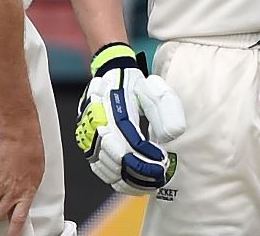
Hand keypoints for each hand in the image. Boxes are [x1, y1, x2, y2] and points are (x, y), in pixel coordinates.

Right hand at [0, 132, 44, 235]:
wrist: (21, 136)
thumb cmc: (31, 151)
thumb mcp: (36, 175)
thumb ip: (28, 190)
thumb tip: (23, 200)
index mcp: (27, 192)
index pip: (19, 219)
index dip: (13, 231)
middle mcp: (13, 191)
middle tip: (0, 204)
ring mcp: (0, 185)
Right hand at [75, 43, 185, 195]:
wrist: (110, 78)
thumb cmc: (134, 85)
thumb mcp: (154, 88)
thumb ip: (166, 108)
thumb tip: (171, 136)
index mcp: (111, 105)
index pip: (128, 139)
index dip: (146, 154)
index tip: (163, 160)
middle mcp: (95, 124)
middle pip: (117, 159)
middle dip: (140, 171)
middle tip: (160, 175)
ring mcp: (88, 137)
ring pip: (108, 168)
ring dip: (132, 179)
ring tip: (153, 180)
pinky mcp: (88, 147)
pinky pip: (102, 171)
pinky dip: (120, 180)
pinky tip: (137, 182)